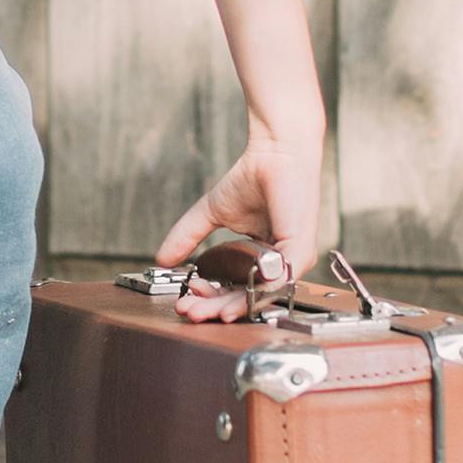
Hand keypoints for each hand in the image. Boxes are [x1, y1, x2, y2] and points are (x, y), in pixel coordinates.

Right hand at [156, 126, 321, 323]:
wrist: (274, 150)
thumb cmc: (255, 176)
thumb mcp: (212, 212)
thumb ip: (188, 236)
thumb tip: (162, 258)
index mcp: (265, 257)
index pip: (237, 286)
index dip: (211, 297)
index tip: (186, 300)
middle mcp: (281, 262)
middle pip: (247, 296)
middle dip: (214, 308)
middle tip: (188, 312)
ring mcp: (293, 258)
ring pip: (259, 294)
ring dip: (227, 306)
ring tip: (199, 309)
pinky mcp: (300, 249)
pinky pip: (277, 280)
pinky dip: (253, 294)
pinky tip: (229, 304)